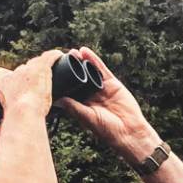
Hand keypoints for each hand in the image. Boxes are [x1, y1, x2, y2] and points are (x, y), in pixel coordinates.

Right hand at [0, 50, 65, 117]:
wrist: (24, 111)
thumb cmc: (18, 116)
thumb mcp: (8, 111)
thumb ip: (9, 109)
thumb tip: (12, 119)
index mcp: (4, 80)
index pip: (2, 73)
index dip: (10, 78)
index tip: (16, 85)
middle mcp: (16, 72)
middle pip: (24, 69)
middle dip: (29, 76)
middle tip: (37, 87)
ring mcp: (30, 69)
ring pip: (37, 63)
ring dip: (42, 67)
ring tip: (49, 75)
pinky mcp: (42, 67)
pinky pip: (50, 56)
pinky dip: (55, 56)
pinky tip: (60, 56)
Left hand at [57, 47, 161, 164]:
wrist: (129, 131)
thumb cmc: (107, 130)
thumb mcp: (88, 117)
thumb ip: (74, 107)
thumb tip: (57, 100)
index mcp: (82, 104)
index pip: (70, 89)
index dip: (63, 80)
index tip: (53, 71)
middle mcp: (91, 95)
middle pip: (79, 78)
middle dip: (71, 68)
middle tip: (60, 58)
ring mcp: (101, 88)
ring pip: (89, 72)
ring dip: (81, 61)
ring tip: (72, 52)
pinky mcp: (112, 83)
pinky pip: (101, 69)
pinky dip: (93, 60)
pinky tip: (85, 51)